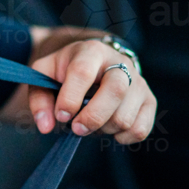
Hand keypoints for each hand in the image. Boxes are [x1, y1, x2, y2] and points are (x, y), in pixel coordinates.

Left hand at [28, 39, 156, 143]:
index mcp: (91, 51)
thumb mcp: (45, 76)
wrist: (95, 64)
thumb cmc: (66, 71)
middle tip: (76, 128)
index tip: (61, 115)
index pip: (83, 72)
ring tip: (92, 122)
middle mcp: (120, 62)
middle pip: (116, 90)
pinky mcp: (149, 100)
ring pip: (125, 116)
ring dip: (103, 129)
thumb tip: (46, 125)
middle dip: (92, 117)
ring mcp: (138, 81)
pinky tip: (109, 129)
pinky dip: (122, 137)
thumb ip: (39, 99)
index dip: (70, 98)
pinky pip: (140, 129)